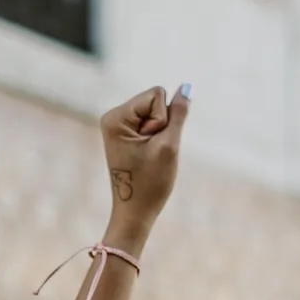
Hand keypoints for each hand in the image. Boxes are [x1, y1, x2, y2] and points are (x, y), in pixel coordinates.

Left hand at [99, 84, 189, 250]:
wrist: (135, 212)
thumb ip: (179, 113)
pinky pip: (152, 123)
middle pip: (156, 100)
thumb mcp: (169, 144)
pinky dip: (156, 138)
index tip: (151, 145)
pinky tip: (147, 156)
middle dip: (162, 125)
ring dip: (160, 133)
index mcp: (115, 117)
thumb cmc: (151, 182)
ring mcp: (117, 126)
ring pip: (157, 112)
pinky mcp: (125, 134)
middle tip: (151, 153)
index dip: (163, 120)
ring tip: (149, 156)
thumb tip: (187, 87)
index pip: (157, 94)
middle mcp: (112, 117)